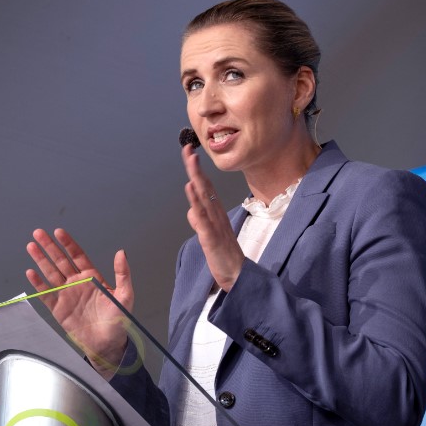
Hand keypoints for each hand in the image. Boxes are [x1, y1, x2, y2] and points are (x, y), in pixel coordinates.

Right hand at [26, 228, 132, 377]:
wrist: (107, 344)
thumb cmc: (118, 321)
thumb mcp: (125, 296)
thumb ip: (123, 273)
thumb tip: (121, 252)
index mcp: (92, 277)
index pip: (77, 255)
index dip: (68, 243)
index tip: (59, 232)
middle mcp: (77, 283)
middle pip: (60, 260)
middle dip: (49, 247)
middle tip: (38, 233)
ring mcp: (66, 295)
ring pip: (51, 273)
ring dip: (41, 260)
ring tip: (31, 247)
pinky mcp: (58, 309)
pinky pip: (46, 294)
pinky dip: (38, 284)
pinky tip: (31, 273)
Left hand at [182, 145, 244, 290]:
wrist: (238, 276)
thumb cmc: (224, 256)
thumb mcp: (209, 237)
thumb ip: (200, 223)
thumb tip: (191, 212)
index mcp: (215, 214)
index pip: (204, 188)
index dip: (196, 171)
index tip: (189, 154)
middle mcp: (216, 215)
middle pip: (204, 187)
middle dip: (195, 168)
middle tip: (188, 149)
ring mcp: (215, 225)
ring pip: (203, 197)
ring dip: (197, 178)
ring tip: (191, 161)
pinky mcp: (211, 238)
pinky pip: (203, 218)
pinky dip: (196, 203)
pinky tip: (190, 191)